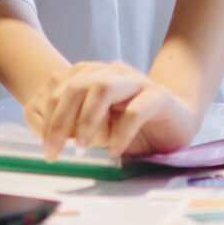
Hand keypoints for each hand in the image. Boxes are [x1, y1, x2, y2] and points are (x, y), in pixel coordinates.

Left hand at [27, 60, 198, 157]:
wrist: (177, 124)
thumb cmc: (134, 129)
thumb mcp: (100, 130)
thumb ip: (77, 129)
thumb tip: (51, 143)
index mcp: (95, 76)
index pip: (62, 88)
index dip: (49, 116)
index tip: (45, 147)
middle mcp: (114, 73)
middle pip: (78, 86)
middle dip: (60, 120)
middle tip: (54, 151)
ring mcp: (137, 82)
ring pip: (103, 88)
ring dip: (87, 119)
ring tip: (81, 146)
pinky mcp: (158, 96)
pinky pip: (135, 110)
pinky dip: (121, 132)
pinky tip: (115, 151)